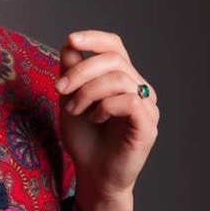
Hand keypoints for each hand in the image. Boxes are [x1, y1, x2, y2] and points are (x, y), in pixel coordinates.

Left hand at [56, 30, 159, 200]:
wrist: (91, 172)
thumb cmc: (84, 135)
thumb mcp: (69, 97)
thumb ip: (71, 71)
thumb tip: (70, 43)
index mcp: (121, 77)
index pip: (114, 45)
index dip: (95, 38)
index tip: (72, 40)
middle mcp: (138, 87)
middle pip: (113, 59)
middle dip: (80, 70)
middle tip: (60, 88)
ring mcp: (147, 106)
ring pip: (119, 78)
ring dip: (88, 91)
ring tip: (75, 110)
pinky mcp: (149, 126)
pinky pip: (130, 101)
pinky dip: (105, 106)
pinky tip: (95, 119)